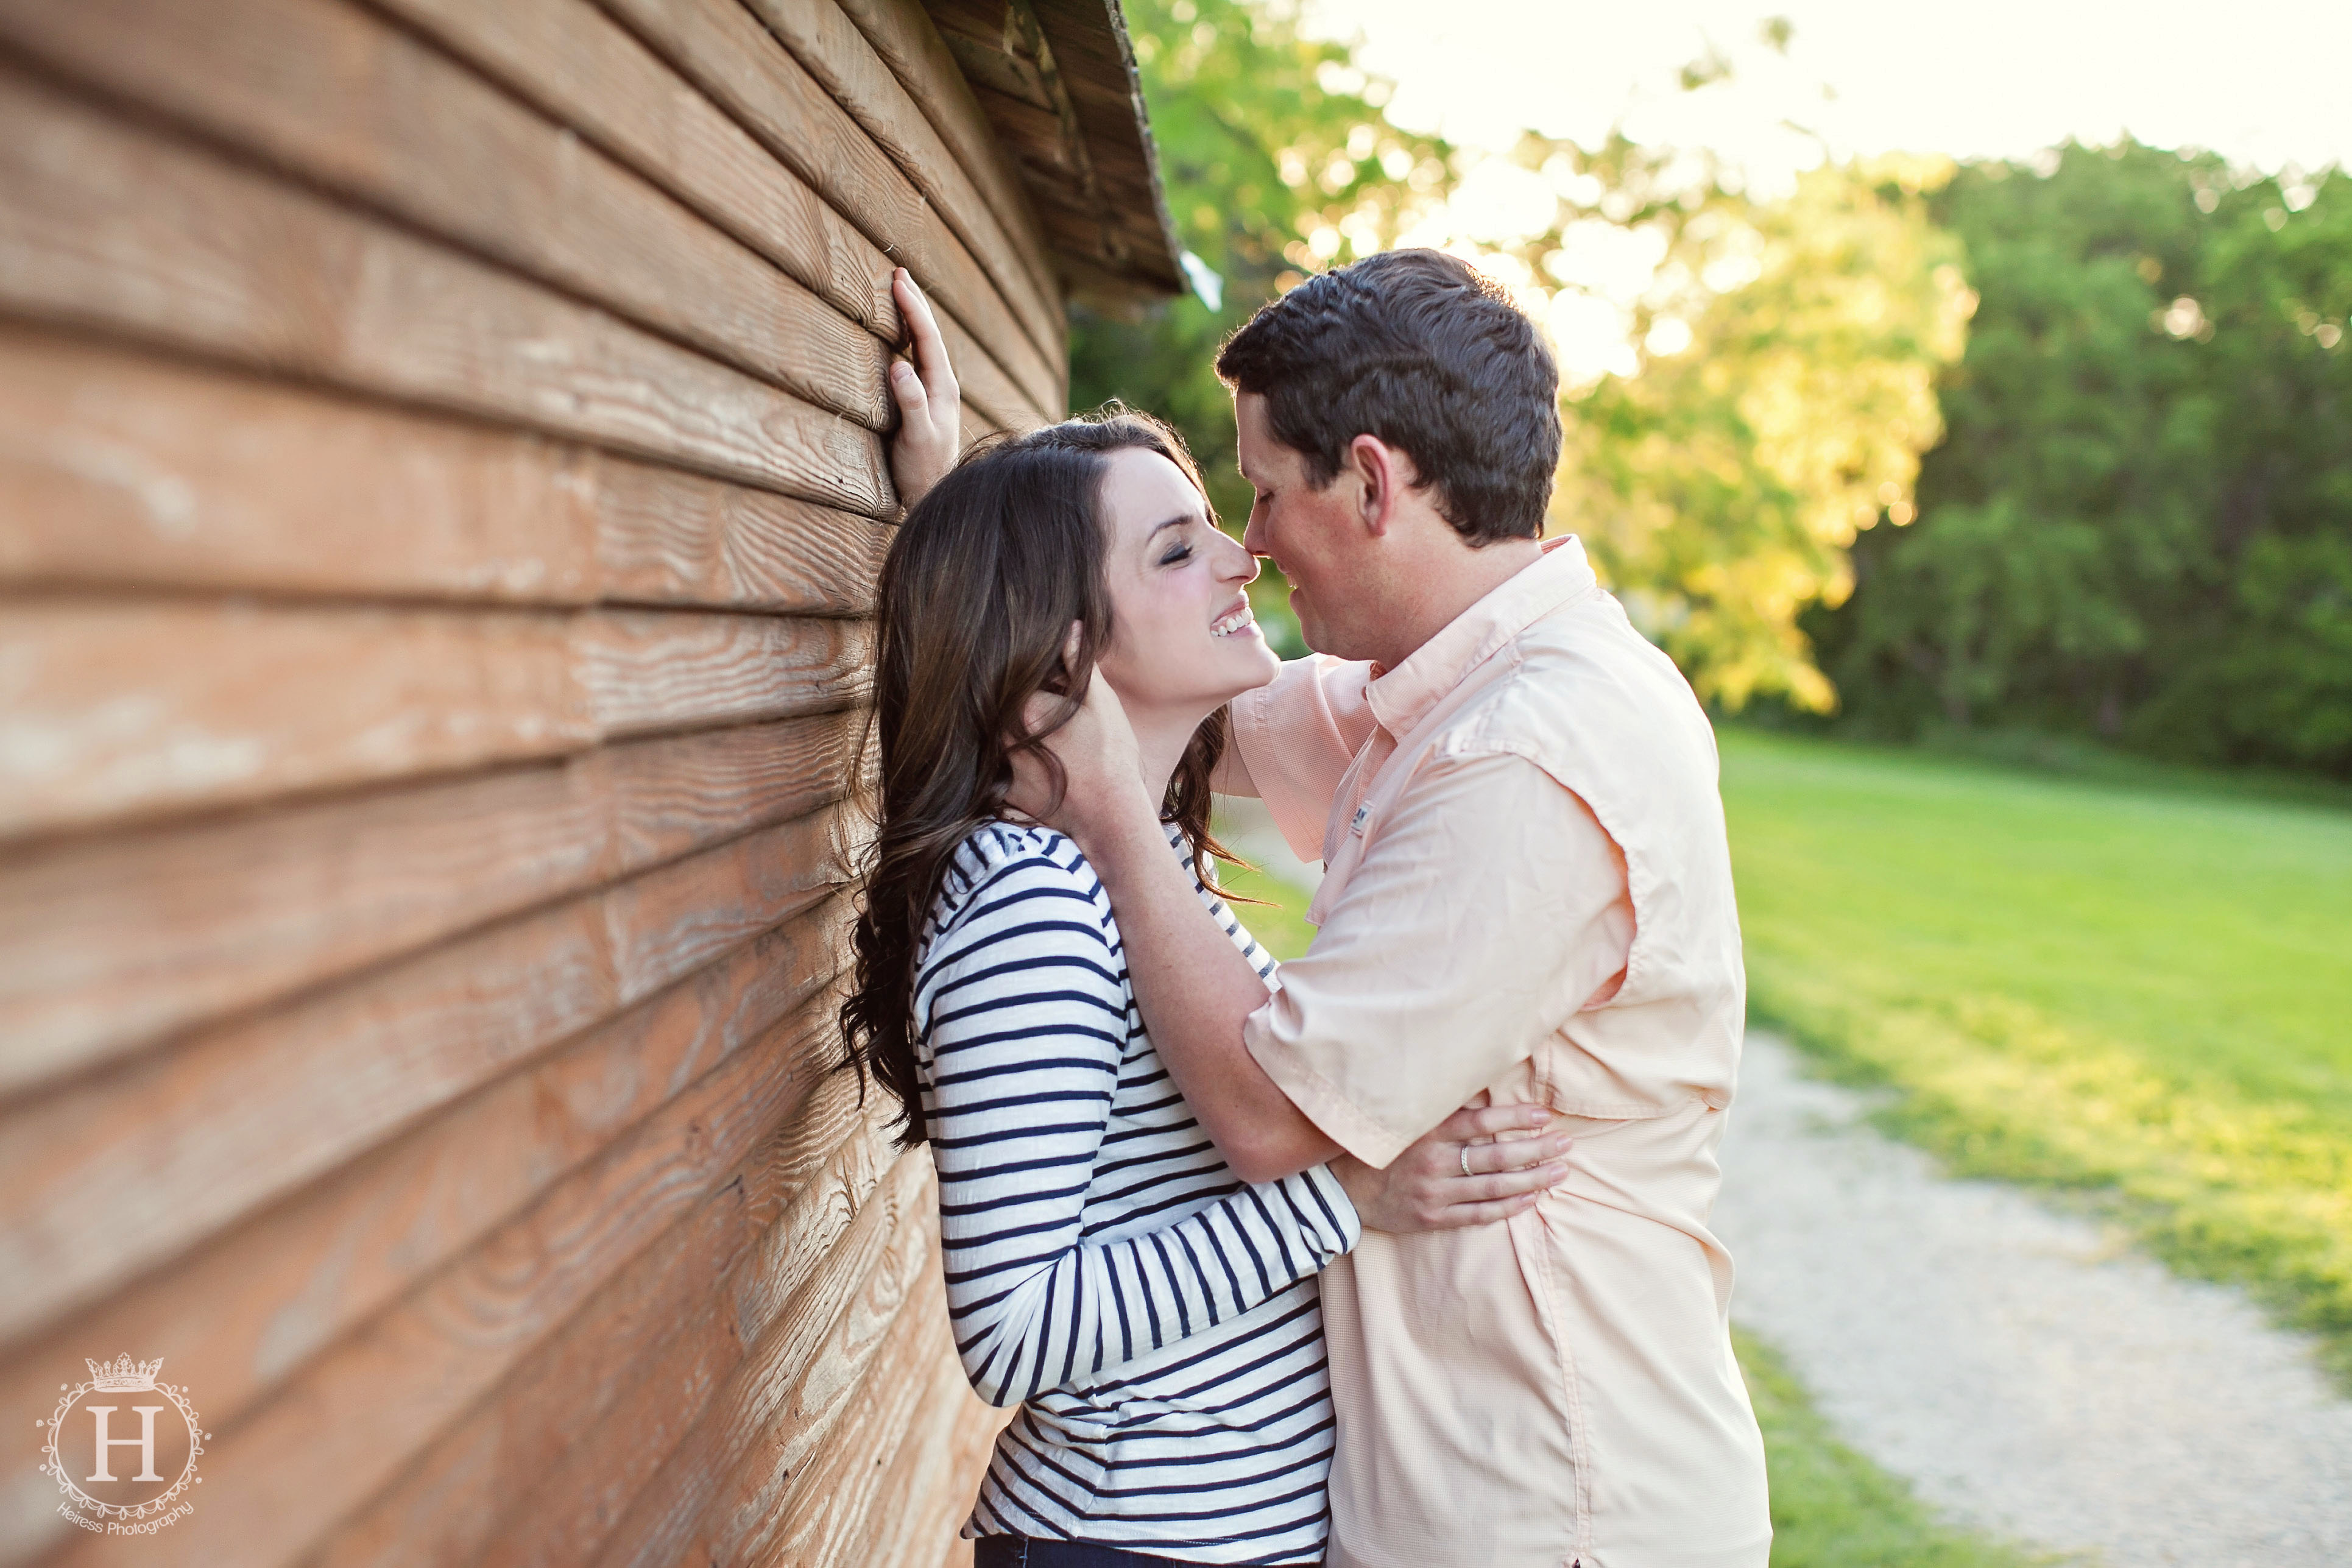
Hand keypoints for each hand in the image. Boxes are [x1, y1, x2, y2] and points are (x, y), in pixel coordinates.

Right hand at [886, 268, 958, 509]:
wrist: (934, 493)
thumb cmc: (924, 468)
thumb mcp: (917, 436)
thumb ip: (910, 401)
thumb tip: (898, 365)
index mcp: (942, 386)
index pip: (927, 337)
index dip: (913, 307)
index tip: (898, 280)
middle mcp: (941, 383)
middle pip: (928, 334)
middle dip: (914, 302)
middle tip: (898, 272)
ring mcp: (933, 391)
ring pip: (922, 344)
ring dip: (911, 317)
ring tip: (899, 293)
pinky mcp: (923, 400)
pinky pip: (916, 358)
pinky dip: (906, 339)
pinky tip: (898, 335)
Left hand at [1004, 651, 1156, 846]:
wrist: (1110, 818)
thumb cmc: (1110, 756)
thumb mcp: (1100, 702)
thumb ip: (1078, 664)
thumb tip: (1069, 627)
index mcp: (1023, 706)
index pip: (1016, 679)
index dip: (1037, 682)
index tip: (1054, 689)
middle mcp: (1003, 735)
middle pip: (1003, 709)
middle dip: (1023, 708)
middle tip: (1057, 722)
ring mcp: (1002, 765)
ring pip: (1001, 739)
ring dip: (1016, 735)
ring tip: (1054, 745)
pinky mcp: (1006, 792)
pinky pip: (1001, 769)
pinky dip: (1015, 764)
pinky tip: (1045, 768)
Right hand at [1331, 1103, 1572, 1231]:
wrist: (1344, 1190)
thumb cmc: (1384, 1148)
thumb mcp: (1407, 1120)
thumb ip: (1442, 1107)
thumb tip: (1483, 1083)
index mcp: (1427, 1132)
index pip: (1481, 1122)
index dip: (1515, 1119)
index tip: (1545, 1116)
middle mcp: (1433, 1162)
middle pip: (1495, 1157)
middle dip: (1535, 1150)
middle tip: (1566, 1144)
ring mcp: (1434, 1193)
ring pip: (1493, 1188)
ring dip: (1531, 1180)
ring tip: (1559, 1173)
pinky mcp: (1433, 1218)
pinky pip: (1479, 1214)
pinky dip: (1507, 1207)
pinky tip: (1531, 1199)